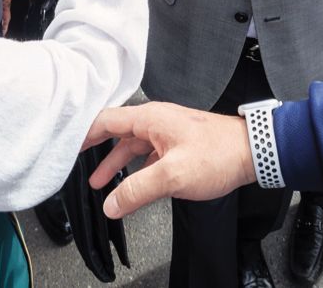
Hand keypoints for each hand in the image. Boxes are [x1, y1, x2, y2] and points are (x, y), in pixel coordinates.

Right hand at [82, 102, 255, 219]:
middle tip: (78, 164)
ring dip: (117, 164)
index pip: (106, 120)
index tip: (69, 147)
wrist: (254, 152)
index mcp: (150, 118)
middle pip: (117, 132)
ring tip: (102, 184)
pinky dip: (137, 169)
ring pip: (134, 146)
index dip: (85, 134)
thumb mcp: (172, 175)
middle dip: (97, 151)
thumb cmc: (218, 154)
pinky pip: (150, 154)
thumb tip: (110, 204)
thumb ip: (137, 190)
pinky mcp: (180, 144)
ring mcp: (169, 132)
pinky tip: (135, 184)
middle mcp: (157, 121)